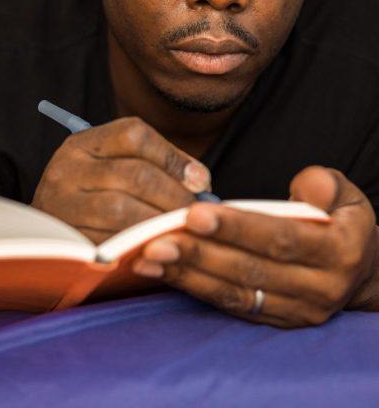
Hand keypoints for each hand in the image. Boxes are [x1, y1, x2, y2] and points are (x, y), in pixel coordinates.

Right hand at [32, 117, 210, 242]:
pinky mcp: (65, 239)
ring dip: (160, 222)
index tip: (200, 180)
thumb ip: (157, 165)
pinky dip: (140, 244)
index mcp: (85, 142)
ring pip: (123, 209)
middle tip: (196, 212)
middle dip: (174, 195)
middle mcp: (68, 168)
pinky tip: (157, 245)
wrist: (46, 232)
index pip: (134, 134)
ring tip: (180, 229)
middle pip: (135, 174)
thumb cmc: (94, 194)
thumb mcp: (114, 166)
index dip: (174, 157)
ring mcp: (62, 204)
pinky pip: (110, 240)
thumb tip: (200, 181)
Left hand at [133, 166, 378, 327]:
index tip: (194, 214)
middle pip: (250, 270)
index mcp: (340, 251)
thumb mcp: (345, 195)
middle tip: (156, 239)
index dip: (236, 227)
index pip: (281, 238)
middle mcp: (320, 288)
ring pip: (235, 293)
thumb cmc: (341, 221)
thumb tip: (304, 186)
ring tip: (148, 257)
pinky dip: (194, 288)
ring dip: (188, 275)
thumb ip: (325, 185)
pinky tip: (163, 272)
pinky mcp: (275, 320)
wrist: (357, 271)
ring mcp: (296, 310)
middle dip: (200, 254)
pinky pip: (230, 305)